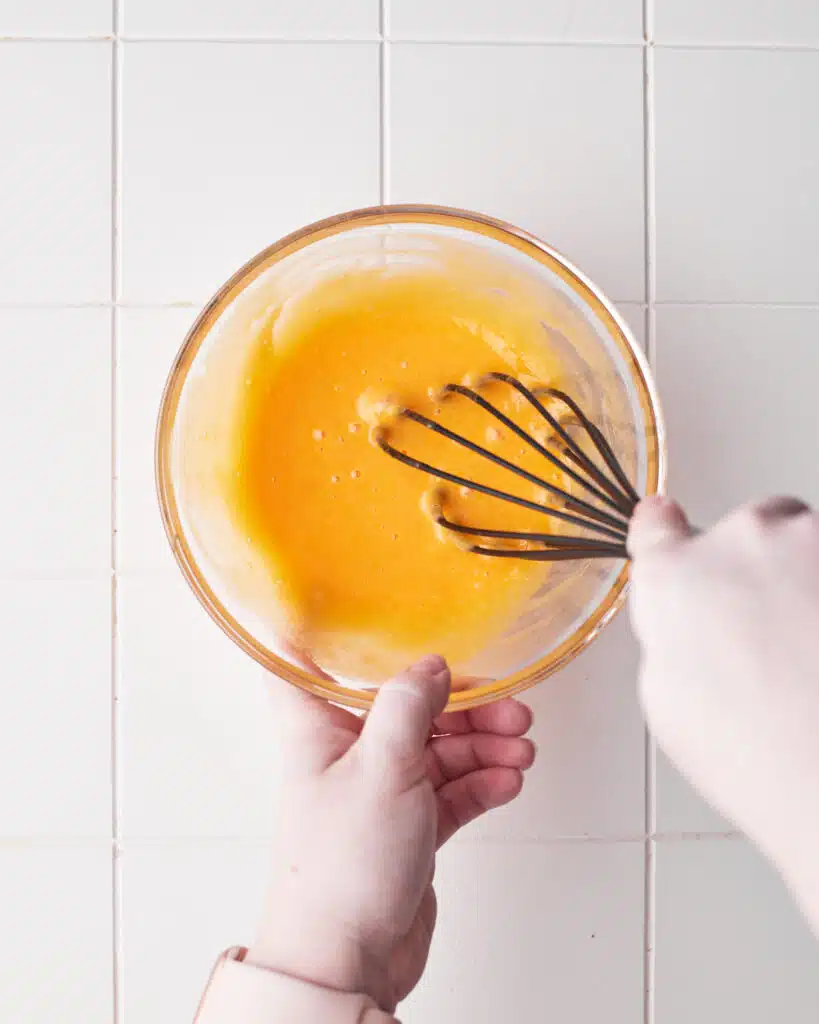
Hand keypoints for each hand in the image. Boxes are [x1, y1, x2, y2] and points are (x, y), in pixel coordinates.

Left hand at [248, 655, 534, 1011]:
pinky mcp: (410, 825)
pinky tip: (507, 780)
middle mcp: (348, 752)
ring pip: (438, 747)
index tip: (370, 609)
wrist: (350, 961)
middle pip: (406, 704)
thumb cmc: (340, 871)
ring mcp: (381, 789)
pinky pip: (453, 789)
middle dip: (460, 702)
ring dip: (483, 743)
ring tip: (519, 747)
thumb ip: (409, 705)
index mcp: (317, 727)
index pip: (306, 662)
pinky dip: (482, 782)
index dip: (329, 632)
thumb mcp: (381, 768)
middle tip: (507, 706)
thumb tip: (432, 666)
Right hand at [629, 496, 818, 926]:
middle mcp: (738, 541)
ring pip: (805, 539)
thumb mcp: (666, 700)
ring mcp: (810, 541)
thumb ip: (670, 632)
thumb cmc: (757, 756)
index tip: (670, 530)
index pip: (656, 525)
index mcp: (673, 577)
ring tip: (813, 650)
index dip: (664, 533)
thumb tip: (687, 618)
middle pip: (743, 531)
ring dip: (806, 576)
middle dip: (754, 569)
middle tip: (771, 634)